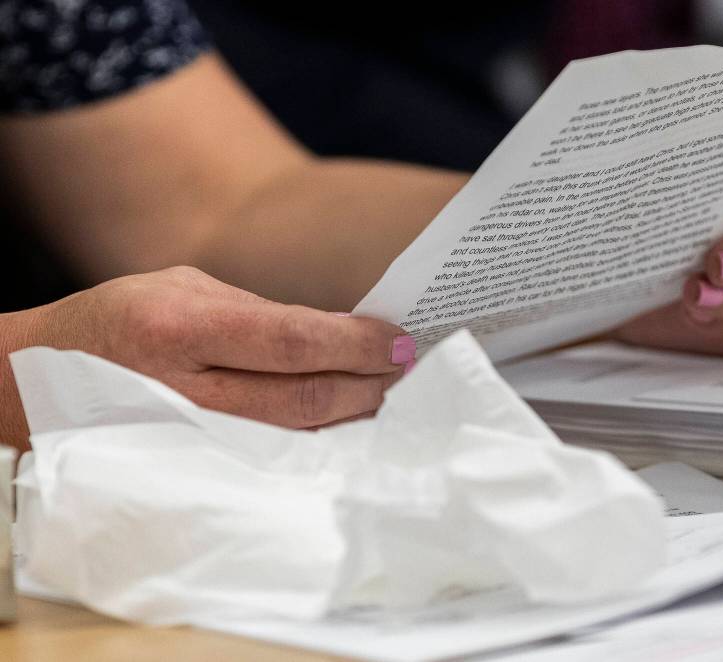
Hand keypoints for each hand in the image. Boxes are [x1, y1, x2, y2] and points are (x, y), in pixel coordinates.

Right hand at [2, 267, 413, 448]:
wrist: (34, 386)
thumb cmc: (118, 323)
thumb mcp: (180, 288)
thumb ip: (258, 312)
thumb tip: (337, 333)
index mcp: (182, 329)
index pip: (293, 340)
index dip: (356, 344)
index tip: (399, 341)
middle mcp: (185, 391)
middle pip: (305, 398)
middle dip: (369, 385)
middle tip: (406, 370)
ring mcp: (189, 440)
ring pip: (295, 438)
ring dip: (353, 418)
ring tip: (388, 397)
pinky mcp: (191, 468)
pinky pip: (271, 460)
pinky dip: (317, 443)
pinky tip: (345, 428)